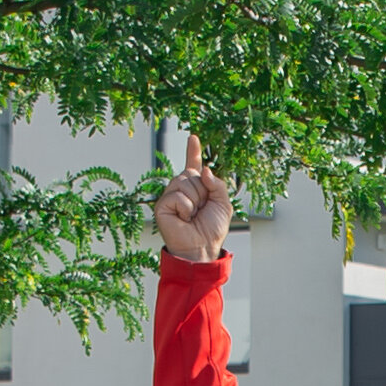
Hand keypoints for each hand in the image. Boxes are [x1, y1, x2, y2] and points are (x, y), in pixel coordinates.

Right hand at [151, 135, 231, 263]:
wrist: (202, 248)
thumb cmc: (212, 229)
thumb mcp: (223, 203)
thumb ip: (217, 184)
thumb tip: (204, 170)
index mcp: (197, 188)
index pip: (194, 165)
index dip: (193, 152)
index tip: (193, 137)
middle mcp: (182, 190)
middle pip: (191, 173)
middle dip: (202, 191)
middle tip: (201, 210)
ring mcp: (170, 197)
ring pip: (184, 181)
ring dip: (195, 200)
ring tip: (192, 216)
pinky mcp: (162, 205)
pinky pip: (177, 195)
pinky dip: (186, 207)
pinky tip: (184, 219)